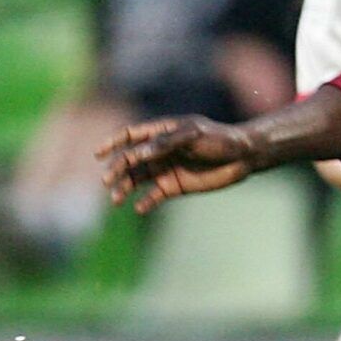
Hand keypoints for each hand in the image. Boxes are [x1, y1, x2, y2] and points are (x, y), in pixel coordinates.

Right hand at [98, 116, 256, 213]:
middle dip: (117, 170)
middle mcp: (159, 151)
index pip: (130, 136)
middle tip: (108, 182)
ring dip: (125, 188)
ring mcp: (165, 168)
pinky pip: (153, 195)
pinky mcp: (174, 186)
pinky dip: (145, 202)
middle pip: (129, 160)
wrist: (242, 157)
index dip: (112, 143)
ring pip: (137, 179)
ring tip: (117, 199)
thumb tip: (140, 152)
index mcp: (161, 132)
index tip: (98, 154)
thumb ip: (166, 142)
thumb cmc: (219, 139)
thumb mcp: (193, 135)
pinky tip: (138, 208)